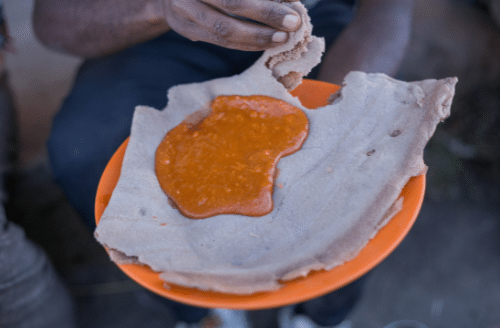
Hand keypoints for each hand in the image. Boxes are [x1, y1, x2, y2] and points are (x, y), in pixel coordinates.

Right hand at [163, 0, 301, 50]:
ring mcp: (184, 12)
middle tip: (293, 22)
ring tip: (281, 38)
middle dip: (266, 13)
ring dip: (257, 36)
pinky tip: (264, 43)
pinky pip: (220, 42)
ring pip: (224, 29)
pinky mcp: (187, 32)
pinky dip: (246, 43)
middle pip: (231, 3)